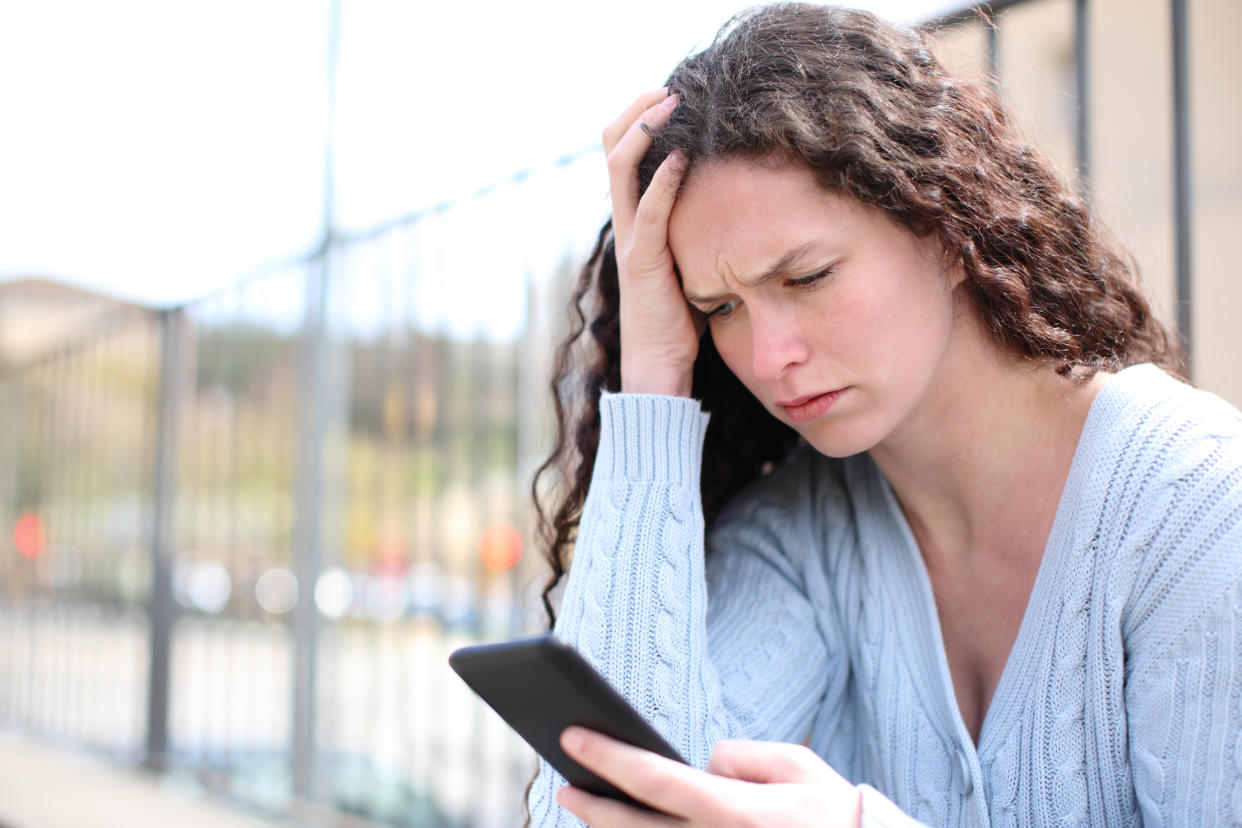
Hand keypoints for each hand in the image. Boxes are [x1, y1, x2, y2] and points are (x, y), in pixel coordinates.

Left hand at [556, 726, 862, 826]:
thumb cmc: (833, 812)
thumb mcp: (795, 765)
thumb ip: (738, 757)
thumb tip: (700, 768)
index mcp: (734, 811)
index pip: (653, 779)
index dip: (607, 755)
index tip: (574, 734)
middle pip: (633, 827)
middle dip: (592, 803)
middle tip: (564, 783)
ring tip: (586, 806)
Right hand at [603, 89, 699, 396]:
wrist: (659, 365)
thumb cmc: (678, 318)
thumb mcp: (687, 259)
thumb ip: (690, 229)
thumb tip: (725, 202)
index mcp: (634, 217)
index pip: (622, 151)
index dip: (639, 117)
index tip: (670, 95)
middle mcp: (625, 221)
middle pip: (611, 146)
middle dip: (637, 110)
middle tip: (669, 88)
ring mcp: (631, 239)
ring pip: (620, 167)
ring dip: (645, 129)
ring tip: (671, 104)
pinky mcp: (643, 262)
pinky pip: (648, 212)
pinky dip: (663, 180)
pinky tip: (684, 156)